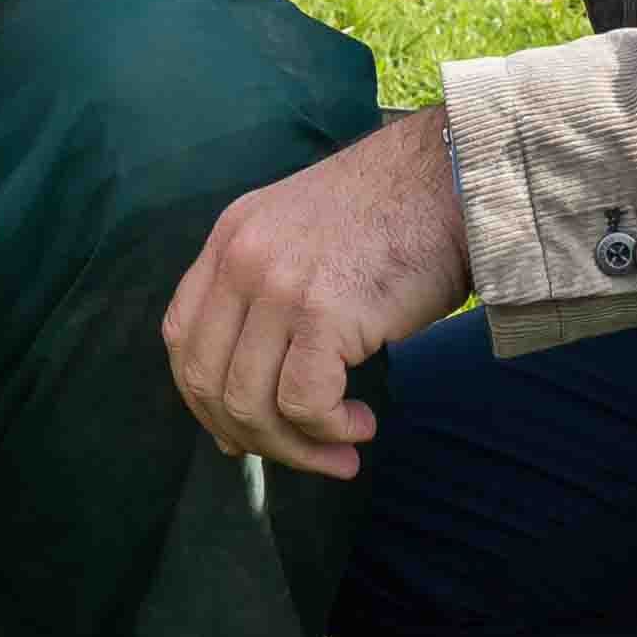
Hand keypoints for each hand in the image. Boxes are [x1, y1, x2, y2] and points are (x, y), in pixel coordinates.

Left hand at [161, 105, 475, 478]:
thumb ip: (268, 303)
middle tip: (304, 455)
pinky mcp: (322, 312)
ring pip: (251, 403)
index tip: (242, 433)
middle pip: (207, 380)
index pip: (181, 336)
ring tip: (342, 450)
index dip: (203, 397)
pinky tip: (361, 425)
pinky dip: (329, 431)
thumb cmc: (398, 219)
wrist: (455, 180)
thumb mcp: (305, 241)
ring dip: (296, 446)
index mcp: (231, 238)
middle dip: (251, 436)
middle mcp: (241, 259)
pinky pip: (303, 403)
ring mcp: (277, 284)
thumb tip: (241, 414)